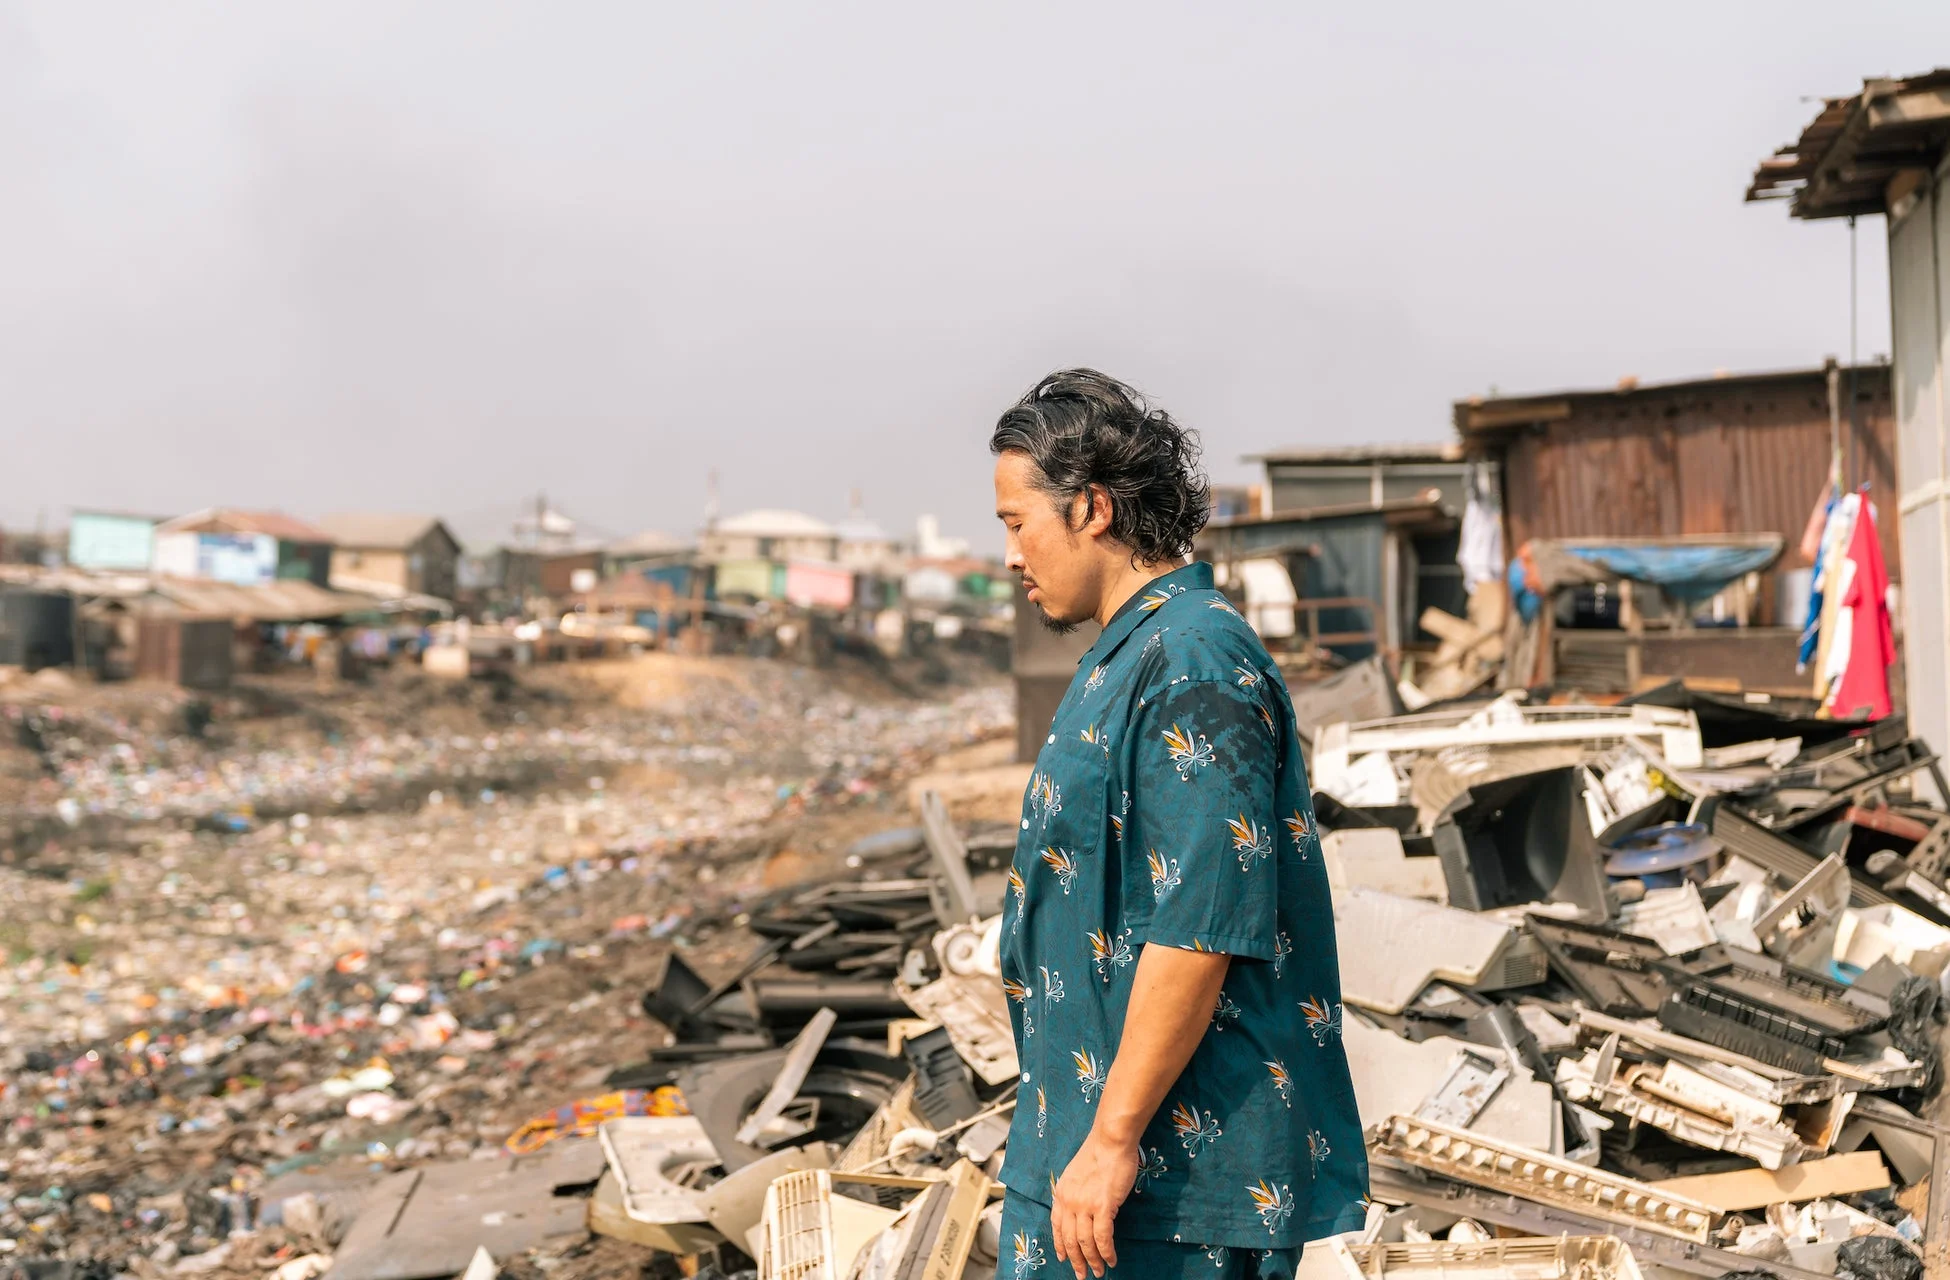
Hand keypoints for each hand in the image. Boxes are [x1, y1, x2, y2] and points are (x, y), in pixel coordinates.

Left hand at [1052, 1130, 1137, 1277]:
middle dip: (1075, 1260)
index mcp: (1062, 1193)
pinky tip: (1111, 1260)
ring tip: (1099, 1272)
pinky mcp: (1102, 1207)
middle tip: (1081, 1275)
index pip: (1056, 1225)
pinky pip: (1103, 1238)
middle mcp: (1069, 1201)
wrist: (1110, 1141)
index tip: (1063, 1258)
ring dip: (1092, 1261)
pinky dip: (1106, 1252)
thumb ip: (1076, 1192)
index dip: (1059, 1244)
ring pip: (1085, 1242)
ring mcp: (1084, 1205)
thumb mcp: (1076, 1173)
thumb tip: (1083, 1209)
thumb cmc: (1099, 1152)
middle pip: (1069, 1239)